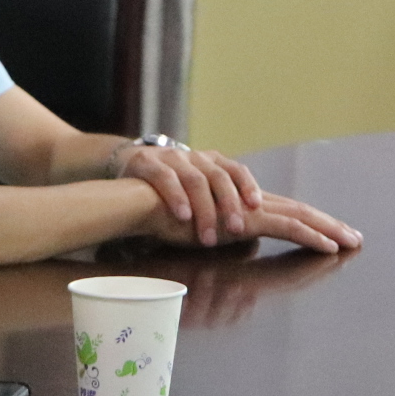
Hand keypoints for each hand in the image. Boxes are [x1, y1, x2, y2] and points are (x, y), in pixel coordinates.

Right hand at [121, 146, 265, 247]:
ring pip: (194, 181)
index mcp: (213, 162)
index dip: (248, 186)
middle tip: (237, 230)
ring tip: (209, 238)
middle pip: (218, 177)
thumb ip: (226, 199)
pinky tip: (183, 216)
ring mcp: (172, 159)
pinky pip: (164, 179)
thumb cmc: (175, 185)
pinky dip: (176, 197)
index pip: (236, 170)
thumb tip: (264, 218)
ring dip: (204, 210)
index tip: (257, 206)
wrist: (131, 165)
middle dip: (229, 204)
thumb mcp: (202, 187)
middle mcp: (195, 157)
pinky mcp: (147, 163)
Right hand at [141, 186, 361, 254]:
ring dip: (307, 231)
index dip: (319, 224)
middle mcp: (246, 198)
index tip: (345, 238)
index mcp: (247, 204)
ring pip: (285, 212)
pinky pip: (263, 219)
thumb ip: (232, 237)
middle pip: (296, 209)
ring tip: (331, 245)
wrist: (143, 195)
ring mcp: (237, 200)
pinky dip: (285, 227)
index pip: (291, 212)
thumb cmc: (173, 214)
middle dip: (328, 225)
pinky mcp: (226, 206)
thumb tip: (245, 270)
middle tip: (357, 239)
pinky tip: (302, 236)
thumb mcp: (211, 229)